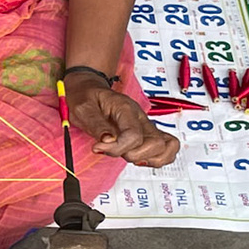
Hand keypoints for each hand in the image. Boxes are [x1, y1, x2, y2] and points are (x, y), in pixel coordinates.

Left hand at [65, 76, 179, 166]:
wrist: (88, 89)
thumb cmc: (85, 96)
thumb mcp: (83, 108)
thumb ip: (96, 125)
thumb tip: (108, 141)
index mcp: (126, 109)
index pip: (134, 136)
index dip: (117, 148)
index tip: (98, 148)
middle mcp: (141, 118)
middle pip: (156, 144)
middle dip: (134, 156)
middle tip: (114, 151)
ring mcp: (146, 126)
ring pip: (166, 148)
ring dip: (148, 159)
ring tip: (127, 155)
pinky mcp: (146, 134)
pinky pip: (166, 149)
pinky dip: (157, 159)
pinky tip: (139, 158)